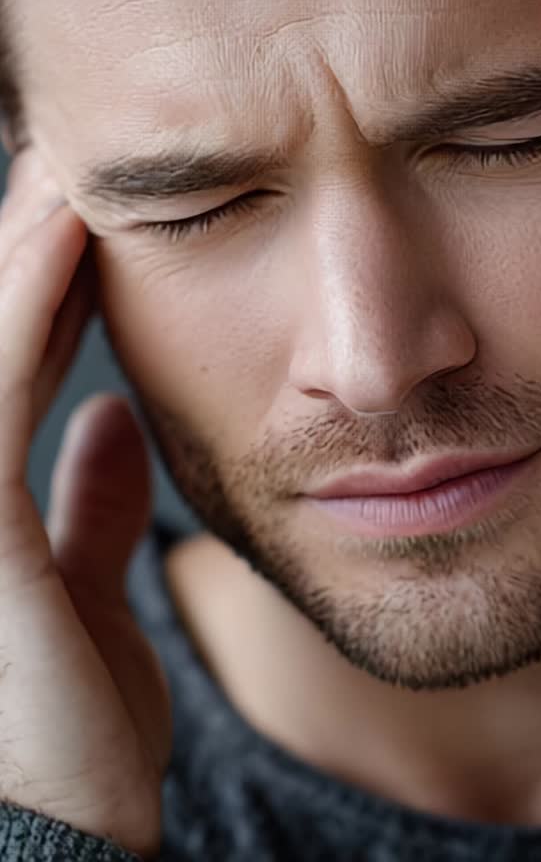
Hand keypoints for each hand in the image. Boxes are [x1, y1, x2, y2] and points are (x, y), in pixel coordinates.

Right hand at [0, 146, 171, 858]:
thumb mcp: (79, 601)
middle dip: (25, 251)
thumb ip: (90, 507)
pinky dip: (24, 301)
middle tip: (69, 164)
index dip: (43, 288)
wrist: (63, 846)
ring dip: (20, 249)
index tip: (89, 221)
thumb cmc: (69, 742)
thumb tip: (113, 418)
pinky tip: (67, 228)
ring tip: (65, 168)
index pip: (6, 367)